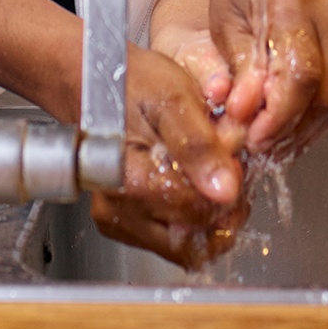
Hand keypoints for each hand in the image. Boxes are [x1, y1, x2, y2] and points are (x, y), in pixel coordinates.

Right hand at [0, 0, 246, 268]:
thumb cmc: (132, 84)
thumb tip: (225, 191)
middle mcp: (119, 209)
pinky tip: (191, 187)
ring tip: (209, 176)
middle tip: (225, 168)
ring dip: (207, 218)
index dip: (228, 187)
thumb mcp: (175, 99)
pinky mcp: (121, 224)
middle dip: (220, 206)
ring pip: (182, 246)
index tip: (232, 159)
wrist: (95, 82)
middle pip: (192, 236)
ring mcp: (117, 220)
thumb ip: (199, 146)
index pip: (200, 211)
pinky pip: (167, 240)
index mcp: (131, 180)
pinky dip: (188, 221)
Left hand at [191, 0, 327, 155]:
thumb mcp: (226, 20)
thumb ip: (239, 68)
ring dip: (310, 124)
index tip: (256, 140)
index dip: (280, 117)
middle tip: (266, 146)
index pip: (301, 75)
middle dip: (295, 128)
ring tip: (279, 137)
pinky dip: (326, 106)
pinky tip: (300, 115)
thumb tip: (243, 116)